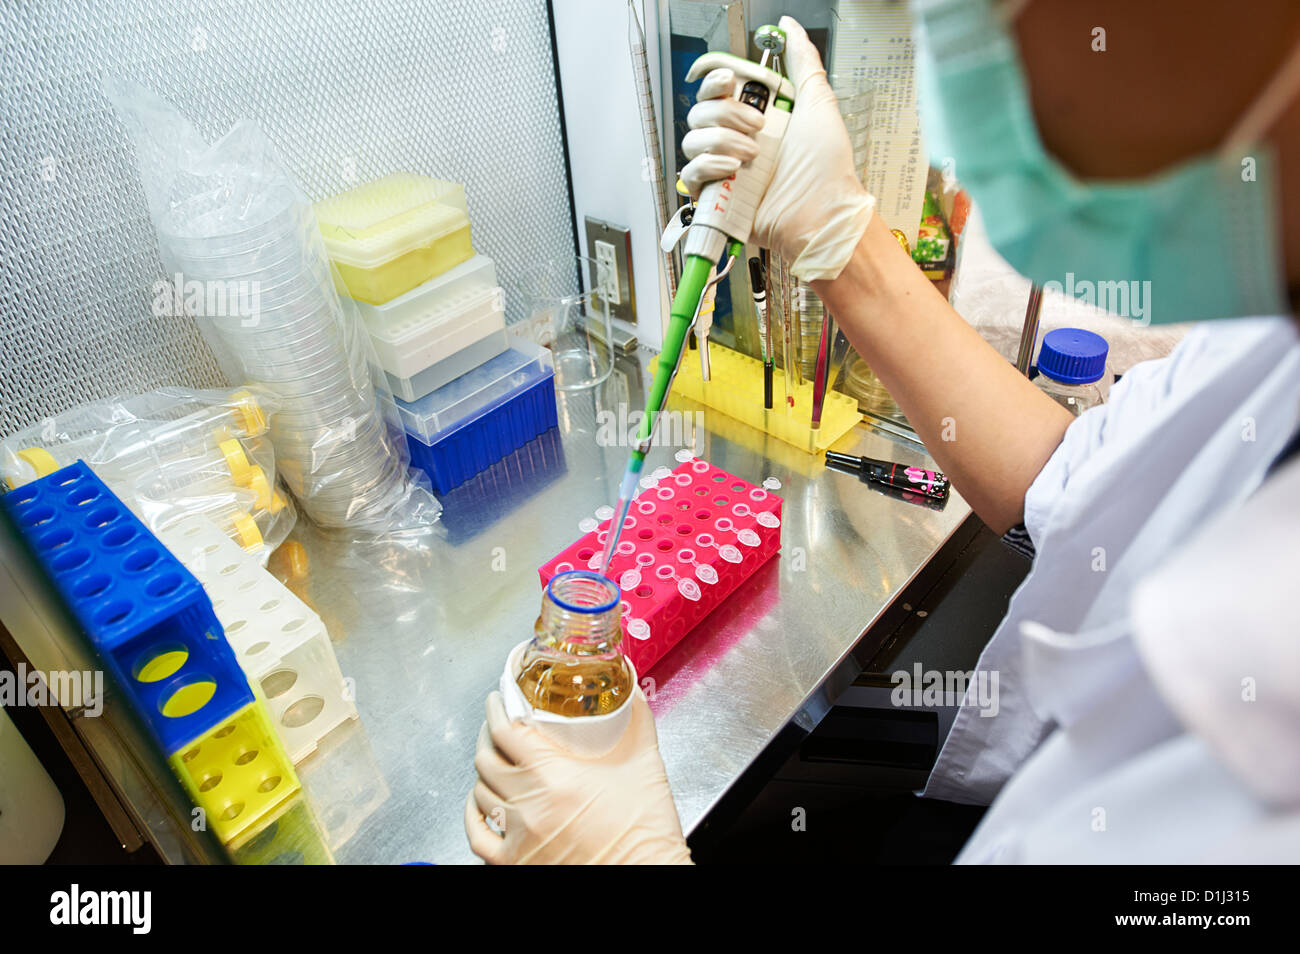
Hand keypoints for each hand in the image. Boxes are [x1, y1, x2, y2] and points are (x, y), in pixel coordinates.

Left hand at [465, 690, 692, 864]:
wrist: (648, 874)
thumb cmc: (647, 830)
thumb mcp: (646, 763)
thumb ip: (636, 719)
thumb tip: (632, 689)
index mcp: (555, 775)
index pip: (505, 731)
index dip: (497, 709)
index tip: (498, 699)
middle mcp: (530, 804)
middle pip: (486, 759)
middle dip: (488, 735)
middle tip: (497, 724)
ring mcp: (518, 836)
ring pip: (480, 793)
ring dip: (484, 772)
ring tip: (494, 760)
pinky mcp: (515, 862)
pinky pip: (477, 835)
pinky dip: (473, 815)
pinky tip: (480, 803)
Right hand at [680, 15, 873, 281]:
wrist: (822, 213)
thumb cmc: (826, 168)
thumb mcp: (818, 102)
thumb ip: (803, 60)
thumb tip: (790, 28)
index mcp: (757, 116)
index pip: (716, 89)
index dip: (714, 79)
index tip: (727, 81)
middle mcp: (738, 140)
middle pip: (700, 111)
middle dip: (725, 113)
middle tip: (757, 127)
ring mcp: (725, 168)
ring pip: (692, 139)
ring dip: (721, 141)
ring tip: (752, 155)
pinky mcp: (716, 196)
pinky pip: (691, 173)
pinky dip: (709, 166)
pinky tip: (733, 169)